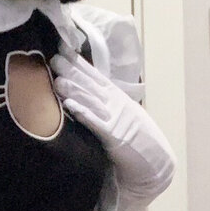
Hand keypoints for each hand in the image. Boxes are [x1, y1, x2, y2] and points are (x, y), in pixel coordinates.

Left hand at [49, 51, 175, 197]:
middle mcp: (115, 103)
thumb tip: (89, 88)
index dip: (79, 62)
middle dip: (73, 71)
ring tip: (58, 80)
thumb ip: (107, 100)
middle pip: (91, 84)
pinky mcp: (114, 136)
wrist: (155, 161)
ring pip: (91, 100)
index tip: (63, 49)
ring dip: (74, 90)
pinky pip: (95, 123)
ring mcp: (115, 118)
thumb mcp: (123, 113)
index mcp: (117, 96)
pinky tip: (70, 105)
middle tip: (55, 59)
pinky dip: (83, 113)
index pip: (95, 75)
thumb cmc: (138, 138)